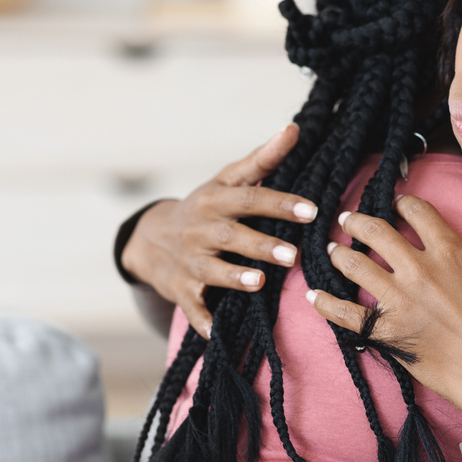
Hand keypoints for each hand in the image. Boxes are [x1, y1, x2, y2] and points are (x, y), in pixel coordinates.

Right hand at [121, 124, 318, 337]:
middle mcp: (200, 230)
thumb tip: (294, 129)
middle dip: (261, 246)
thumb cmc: (205, 206)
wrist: (150, 238)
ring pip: (211, 271)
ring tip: (259, 283)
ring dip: (234, 278)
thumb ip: (262, 159)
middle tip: (293, 255)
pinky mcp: (181, 290)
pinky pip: (191, 307)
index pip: (250, 199)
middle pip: (232, 237)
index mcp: (215, 201)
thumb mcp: (227, 180)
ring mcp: (189, 261)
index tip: (311, 210)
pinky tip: (216, 333)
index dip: (280, 204)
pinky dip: (201, 321)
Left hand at [306, 182, 461, 432]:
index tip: (398, 203)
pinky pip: (346, 316)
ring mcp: (400, 304)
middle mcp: (420, 271)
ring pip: (357, 267)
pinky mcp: (389, 335)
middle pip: (378, 234)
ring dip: (340, 254)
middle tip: (348, 219)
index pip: (418, 213)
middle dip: (359, 222)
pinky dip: (326, 305)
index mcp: (452, 252)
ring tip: (331, 249)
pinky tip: (313, 296)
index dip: (405, 203)